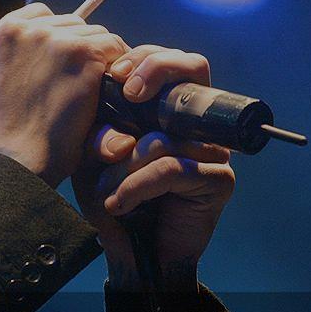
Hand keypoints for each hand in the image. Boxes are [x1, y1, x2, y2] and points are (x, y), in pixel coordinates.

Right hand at [0, 3, 128, 187]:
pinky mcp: (79, 51)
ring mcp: (48, 38)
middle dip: (77, 49)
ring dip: (97, 58)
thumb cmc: (10, 132)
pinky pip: (112, 46)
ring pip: (92, 33)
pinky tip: (107, 89)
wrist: (18, 158)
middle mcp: (16, 29)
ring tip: (91, 89)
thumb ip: (10, 55)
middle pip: (68, 23)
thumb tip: (42, 40)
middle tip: (78, 82)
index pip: (38, 16)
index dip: (54, 40)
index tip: (58, 67)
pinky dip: (116, 67)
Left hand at [70, 45, 235, 291]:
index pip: (169, 60)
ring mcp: (211, 149)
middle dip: (156, 71)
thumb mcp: (91, 158)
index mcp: (164, 109)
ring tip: (107, 191)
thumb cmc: (109, 198)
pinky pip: (171, 168)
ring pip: (164, 134)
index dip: (145, 58)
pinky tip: (119, 204)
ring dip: (124, 166)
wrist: (128, 253)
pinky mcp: (219, 179)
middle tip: (127, 91)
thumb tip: (118, 124)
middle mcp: (193, 124)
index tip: (115, 74)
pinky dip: (137, 187)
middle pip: (194, 69)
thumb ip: (97, 129)